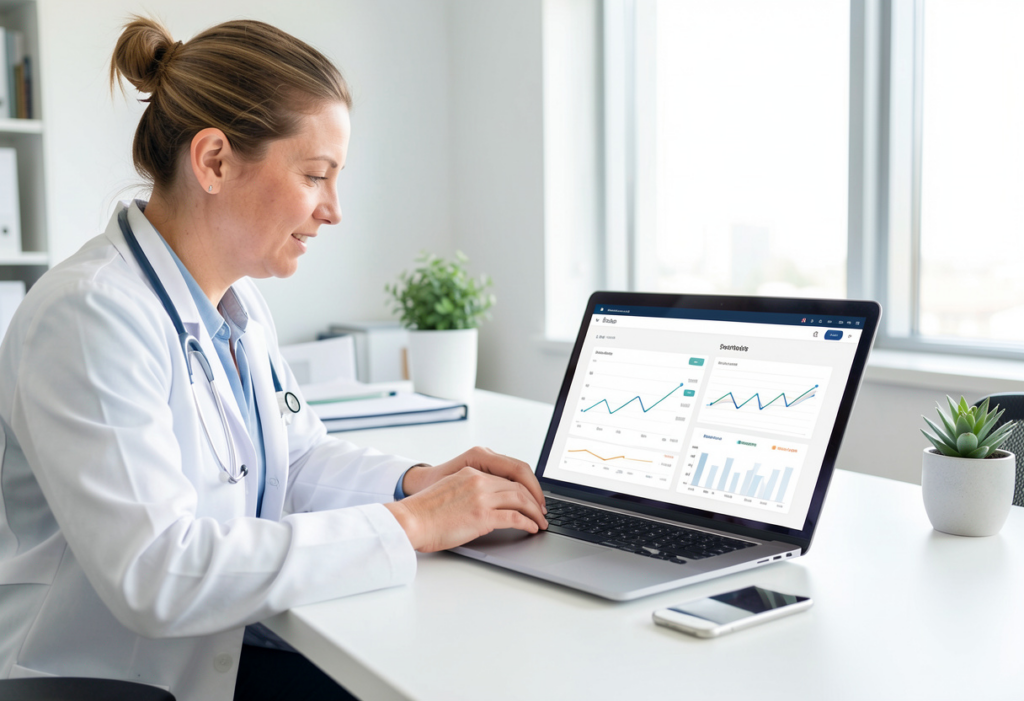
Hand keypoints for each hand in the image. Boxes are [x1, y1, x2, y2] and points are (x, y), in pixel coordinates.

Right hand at [401, 446, 545, 509]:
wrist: (410, 521)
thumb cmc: (425, 513)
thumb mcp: (450, 491)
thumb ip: (470, 492)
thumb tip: (487, 504)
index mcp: (471, 472)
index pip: (507, 476)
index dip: (524, 488)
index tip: (531, 499)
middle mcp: (478, 480)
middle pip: (518, 486)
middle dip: (534, 500)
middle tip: (542, 512)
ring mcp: (481, 497)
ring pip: (520, 500)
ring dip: (535, 513)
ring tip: (541, 522)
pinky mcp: (482, 516)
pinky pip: (515, 517)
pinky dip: (528, 523)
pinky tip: (532, 529)